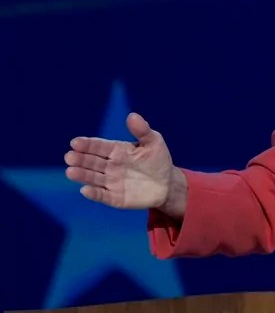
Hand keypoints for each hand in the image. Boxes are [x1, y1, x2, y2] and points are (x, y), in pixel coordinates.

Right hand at [64, 112, 186, 216]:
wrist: (168, 184)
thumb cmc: (158, 160)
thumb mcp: (154, 142)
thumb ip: (142, 130)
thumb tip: (132, 115)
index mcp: (116, 150)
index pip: (98, 146)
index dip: (87, 144)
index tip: (75, 142)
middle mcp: (109, 166)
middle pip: (91, 161)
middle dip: (80, 159)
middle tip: (69, 156)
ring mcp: (111, 182)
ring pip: (93, 177)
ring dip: (82, 175)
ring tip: (70, 171)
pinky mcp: (115, 198)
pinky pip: (103, 195)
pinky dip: (94, 193)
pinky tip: (85, 190)